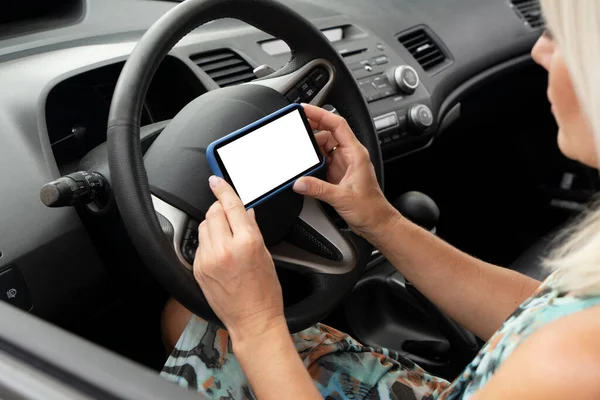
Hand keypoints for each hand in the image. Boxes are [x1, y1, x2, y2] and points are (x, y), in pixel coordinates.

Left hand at [193, 176, 284, 343]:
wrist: (252, 319)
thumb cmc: (264, 292)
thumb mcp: (266, 255)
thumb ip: (252, 230)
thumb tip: (244, 213)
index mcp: (246, 242)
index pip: (231, 206)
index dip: (223, 190)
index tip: (216, 180)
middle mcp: (224, 249)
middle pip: (213, 213)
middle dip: (220, 209)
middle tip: (229, 215)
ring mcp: (208, 260)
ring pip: (204, 227)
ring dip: (213, 225)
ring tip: (226, 237)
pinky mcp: (198, 269)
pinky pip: (200, 245)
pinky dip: (209, 242)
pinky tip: (220, 253)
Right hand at [292, 104, 399, 239]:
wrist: (377, 224)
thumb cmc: (370, 209)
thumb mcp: (342, 198)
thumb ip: (318, 189)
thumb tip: (300, 182)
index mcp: (355, 154)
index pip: (337, 124)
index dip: (321, 114)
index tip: (305, 110)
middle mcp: (350, 156)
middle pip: (328, 133)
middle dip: (312, 128)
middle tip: (295, 127)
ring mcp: (344, 164)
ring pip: (324, 146)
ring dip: (311, 147)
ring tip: (297, 148)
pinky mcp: (338, 174)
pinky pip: (322, 160)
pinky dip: (312, 160)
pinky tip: (304, 164)